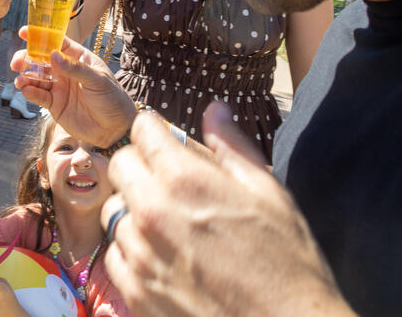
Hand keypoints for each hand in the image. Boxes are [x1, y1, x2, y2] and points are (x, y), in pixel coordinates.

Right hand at [11, 30, 134, 146]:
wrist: (115, 130)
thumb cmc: (113, 99)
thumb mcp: (98, 80)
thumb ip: (75, 69)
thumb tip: (52, 55)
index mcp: (78, 58)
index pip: (57, 43)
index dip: (41, 37)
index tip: (24, 33)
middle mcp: (66, 71)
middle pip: (41, 60)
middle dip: (27, 59)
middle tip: (17, 63)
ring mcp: (59, 87)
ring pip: (36, 78)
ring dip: (25, 77)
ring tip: (20, 80)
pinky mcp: (55, 104)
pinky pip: (39, 96)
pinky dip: (30, 92)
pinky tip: (25, 90)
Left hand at [99, 106, 352, 316]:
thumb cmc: (287, 264)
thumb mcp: (269, 193)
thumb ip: (233, 146)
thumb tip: (214, 108)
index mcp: (186, 180)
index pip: (141, 129)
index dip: (157, 133)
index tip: (169, 145)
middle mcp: (153, 212)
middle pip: (119, 165)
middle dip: (141, 166)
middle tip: (171, 184)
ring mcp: (140, 255)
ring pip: (115, 211)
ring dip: (136, 211)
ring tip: (174, 228)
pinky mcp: (135, 292)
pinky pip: (115, 255)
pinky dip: (133, 252)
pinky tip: (167, 260)